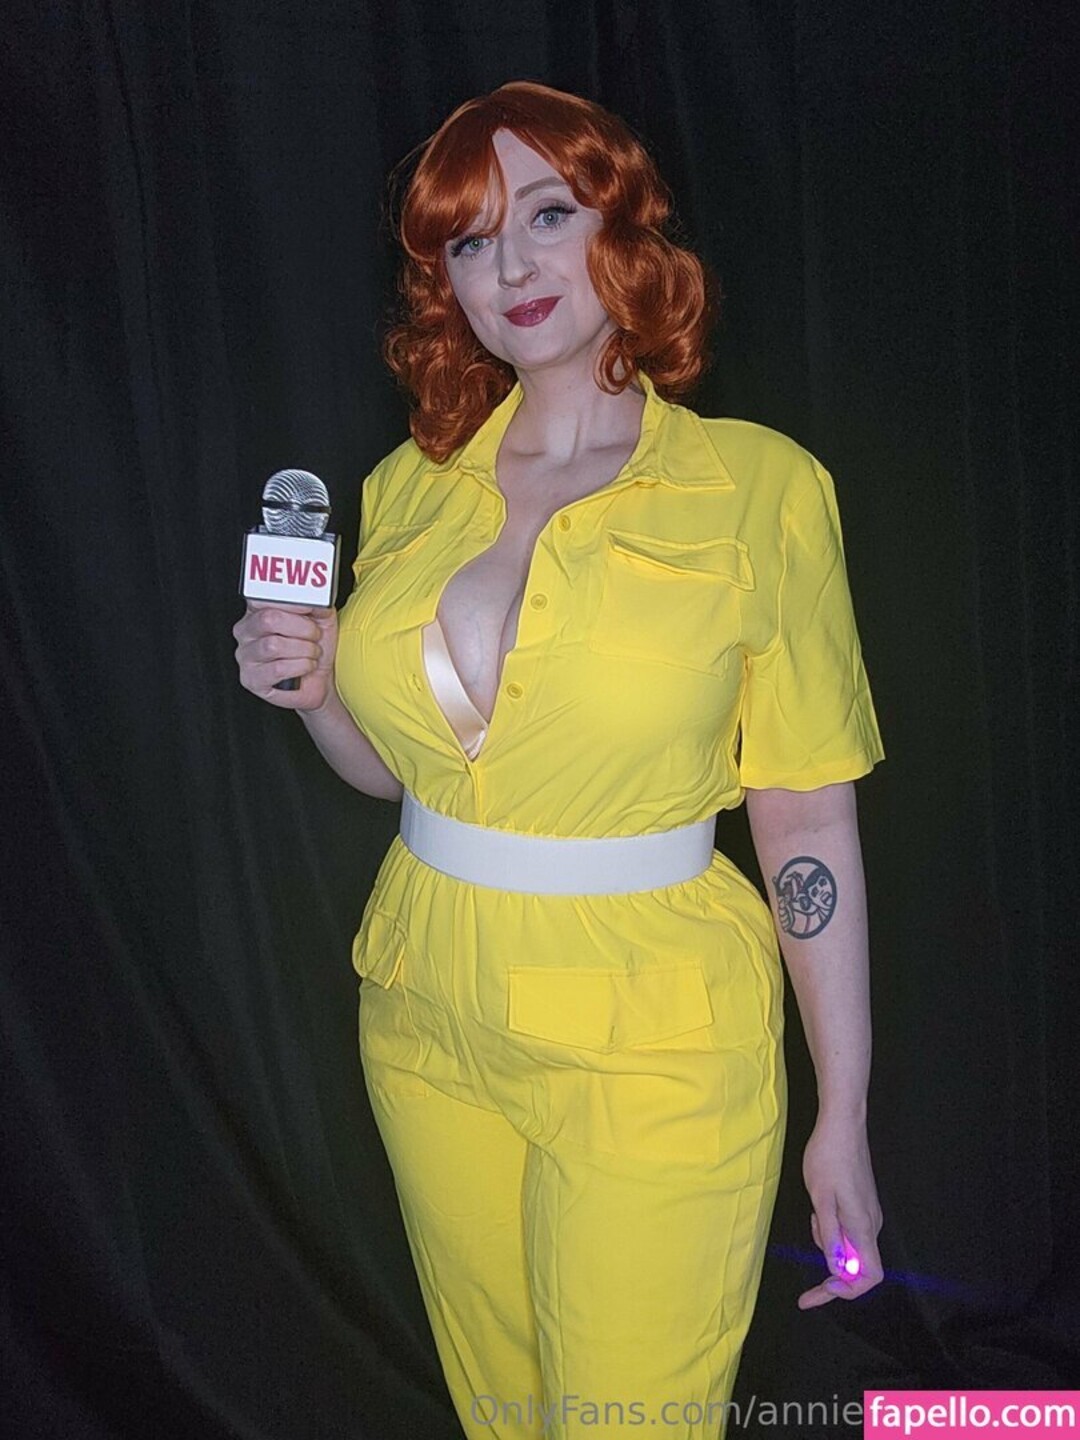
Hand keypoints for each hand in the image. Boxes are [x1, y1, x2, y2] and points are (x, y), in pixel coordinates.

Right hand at [233, 601, 337, 710]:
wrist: (320, 681)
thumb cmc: (314, 648)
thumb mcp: (322, 620)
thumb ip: (318, 605)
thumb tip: (318, 600)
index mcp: (257, 612)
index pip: (261, 599)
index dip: (288, 602)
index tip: (309, 607)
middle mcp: (246, 632)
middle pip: (268, 620)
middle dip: (301, 627)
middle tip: (315, 635)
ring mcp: (245, 656)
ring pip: (273, 645)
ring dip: (304, 649)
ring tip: (312, 653)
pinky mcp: (251, 679)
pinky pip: (277, 669)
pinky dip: (300, 667)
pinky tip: (306, 667)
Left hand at [798, 1111, 883, 1307]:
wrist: (842, 1124)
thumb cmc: (828, 1157)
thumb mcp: (821, 1199)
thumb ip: (830, 1236)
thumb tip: (837, 1270)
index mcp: (863, 1226)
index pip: (870, 1276)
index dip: (848, 1291)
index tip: (822, 1289)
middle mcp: (871, 1224)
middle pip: (857, 1265)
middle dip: (830, 1267)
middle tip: (808, 1263)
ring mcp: (868, 1213)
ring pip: (848, 1245)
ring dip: (827, 1241)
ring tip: (814, 1212)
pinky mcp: (862, 1203)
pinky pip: (847, 1229)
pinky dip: (830, 1227)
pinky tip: (819, 1207)